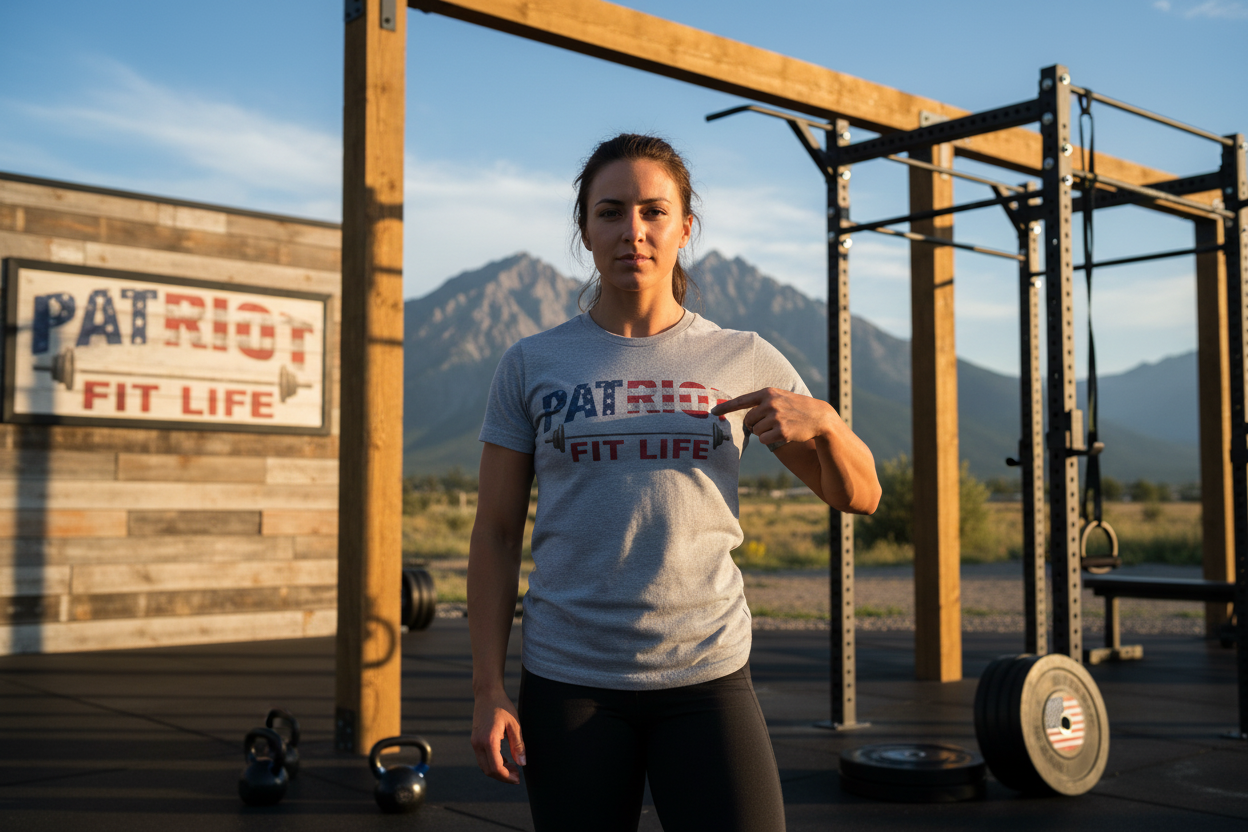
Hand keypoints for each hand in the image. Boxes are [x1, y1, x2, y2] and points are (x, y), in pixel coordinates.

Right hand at [470, 688, 525, 783]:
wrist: (487, 693)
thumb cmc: (503, 706)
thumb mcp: (515, 725)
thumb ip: (518, 745)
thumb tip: (522, 764)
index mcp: (489, 740)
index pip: (496, 767)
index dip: (507, 777)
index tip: (518, 778)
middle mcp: (478, 743)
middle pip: (488, 770)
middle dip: (502, 776)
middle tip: (517, 776)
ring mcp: (475, 742)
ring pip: (484, 765)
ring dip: (498, 770)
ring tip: (513, 768)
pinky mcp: (475, 740)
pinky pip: (482, 758)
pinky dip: (493, 763)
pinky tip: (505, 759)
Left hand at [711, 387, 833, 449]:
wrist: (818, 417)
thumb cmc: (796, 407)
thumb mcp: (780, 397)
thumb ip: (762, 402)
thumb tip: (743, 415)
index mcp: (768, 393)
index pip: (741, 400)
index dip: (725, 407)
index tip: (713, 412)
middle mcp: (770, 404)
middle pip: (748, 420)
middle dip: (753, 425)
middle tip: (768, 423)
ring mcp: (776, 418)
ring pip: (755, 431)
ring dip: (763, 432)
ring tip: (778, 426)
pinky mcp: (781, 432)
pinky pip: (763, 440)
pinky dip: (769, 439)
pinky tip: (781, 434)